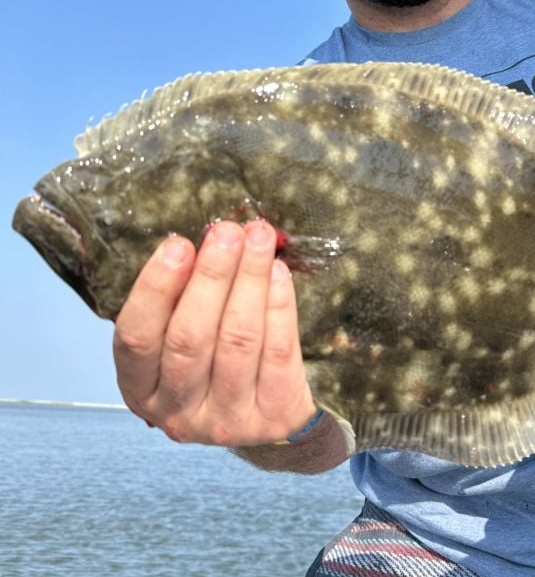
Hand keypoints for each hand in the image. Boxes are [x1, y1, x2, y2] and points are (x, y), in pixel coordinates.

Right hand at [113, 219, 316, 445]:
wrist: (267, 419)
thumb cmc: (215, 362)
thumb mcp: (179, 338)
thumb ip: (181, 300)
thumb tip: (204, 241)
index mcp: (141, 389)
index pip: (136, 339)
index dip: (156, 289)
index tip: (178, 245)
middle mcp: (177, 413)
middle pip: (191, 338)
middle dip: (212, 277)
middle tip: (228, 232)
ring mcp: (226, 420)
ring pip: (238, 341)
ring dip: (250, 280)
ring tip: (259, 238)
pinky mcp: (272, 417)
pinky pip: (278, 352)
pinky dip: (280, 306)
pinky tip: (279, 272)